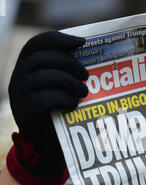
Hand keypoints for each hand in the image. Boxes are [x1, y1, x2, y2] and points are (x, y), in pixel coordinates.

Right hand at [7, 31, 87, 184]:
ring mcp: (20, 94)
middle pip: (44, 58)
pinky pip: (49, 98)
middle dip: (70, 63)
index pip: (37, 43)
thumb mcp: (55, 87)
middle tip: (87, 75)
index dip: (58, 38)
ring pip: (47, 77)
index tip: (81, 42)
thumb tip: (88, 53)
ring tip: (84, 91)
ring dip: (71, 82)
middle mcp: (18, 77)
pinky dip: (65, 100)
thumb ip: (62, 70)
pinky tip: (73, 105)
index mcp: (25, 67)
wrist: (44, 145)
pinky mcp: (26, 111)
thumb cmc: (55, 112)